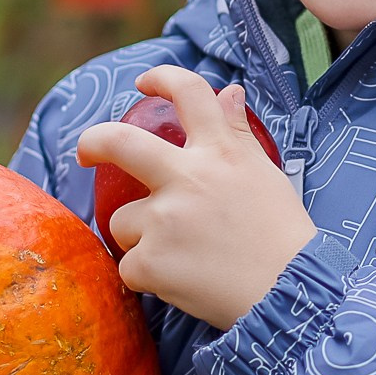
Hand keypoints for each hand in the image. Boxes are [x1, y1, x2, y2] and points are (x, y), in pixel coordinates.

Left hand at [75, 65, 316, 330]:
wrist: (289, 295)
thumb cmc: (282, 235)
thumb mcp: (266, 174)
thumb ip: (237, 134)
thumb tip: (230, 93)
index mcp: (220, 152)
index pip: (189, 93)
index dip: (163, 78)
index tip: (146, 84)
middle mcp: (187, 178)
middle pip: (118, 142)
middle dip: (93, 142)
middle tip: (86, 152)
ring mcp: (164, 220)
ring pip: (123, 221)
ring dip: (141, 236)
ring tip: (181, 255)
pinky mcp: (149, 263)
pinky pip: (129, 265)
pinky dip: (148, 276)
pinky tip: (181, 281)